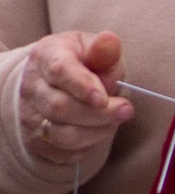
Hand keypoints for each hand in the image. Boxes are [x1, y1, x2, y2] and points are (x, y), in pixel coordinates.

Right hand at [19, 31, 131, 164]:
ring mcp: (30, 115)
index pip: (60, 71)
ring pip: (59, 134)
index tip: (103, 98)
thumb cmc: (84, 63)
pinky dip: (85, 147)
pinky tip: (98, 133)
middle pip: (60, 107)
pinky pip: (60, 153)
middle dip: (98, 113)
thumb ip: (104, 50)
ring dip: (95, 132)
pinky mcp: (35, 139)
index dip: (82, 86)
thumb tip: (109, 40)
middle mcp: (32, 86)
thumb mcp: (94, 48)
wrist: (55, 83)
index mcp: (46, 55)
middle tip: (126, 110)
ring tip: (115, 121)